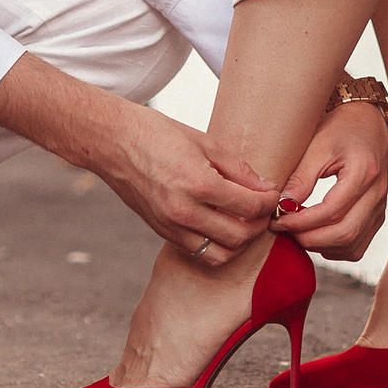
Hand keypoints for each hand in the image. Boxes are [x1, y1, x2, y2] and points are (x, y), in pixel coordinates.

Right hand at [88, 103, 278, 265]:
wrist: (113, 142)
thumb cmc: (157, 133)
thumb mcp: (205, 143)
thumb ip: (239, 169)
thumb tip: (266, 187)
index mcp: (198, 184)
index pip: (249, 206)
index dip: (269, 202)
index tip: (274, 194)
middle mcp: (184, 211)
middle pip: (240, 236)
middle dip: (260, 224)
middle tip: (264, 209)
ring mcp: (171, 225)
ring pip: (220, 253)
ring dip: (240, 242)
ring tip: (246, 222)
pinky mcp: (161, 231)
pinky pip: (198, 251)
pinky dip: (217, 245)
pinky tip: (222, 227)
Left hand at [274, 100, 387, 260]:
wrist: (368, 123)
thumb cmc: (341, 128)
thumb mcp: (317, 145)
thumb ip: (301, 177)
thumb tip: (283, 206)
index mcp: (364, 172)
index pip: (331, 211)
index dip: (301, 222)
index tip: (278, 220)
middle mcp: (378, 193)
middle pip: (345, 233)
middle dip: (309, 238)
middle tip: (285, 229)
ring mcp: (381, 207)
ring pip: (352, 245)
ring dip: (321, 245)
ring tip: (298, 232)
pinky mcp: (378, 216)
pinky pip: (357, 246)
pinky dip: (334, 247)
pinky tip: (316, 234)